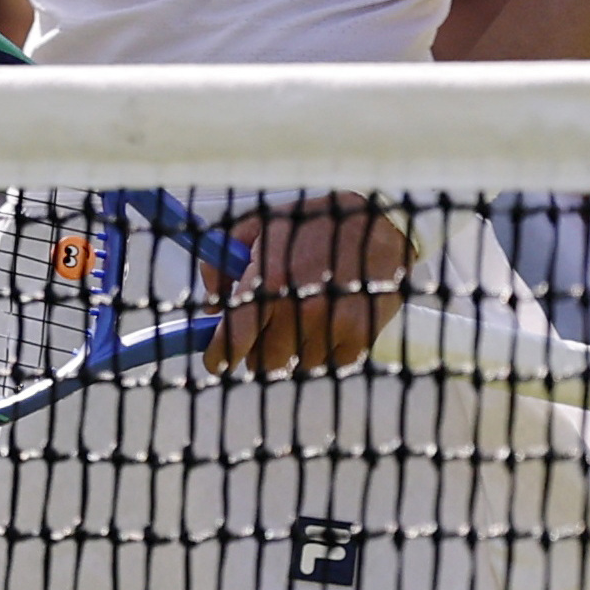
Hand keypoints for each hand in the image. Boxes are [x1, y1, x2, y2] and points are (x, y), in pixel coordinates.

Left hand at [198, 195, 410, 378]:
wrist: (379, 222)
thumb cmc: (313, 223)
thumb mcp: (259, 225)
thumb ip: (222, 263)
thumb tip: (211, 307)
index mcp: (267, 282)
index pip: (232, 339)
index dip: (219, 356)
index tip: (216, 360)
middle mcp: (297, 309)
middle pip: (263, 363)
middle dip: (259, 350)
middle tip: (268, 331)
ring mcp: (330, 326)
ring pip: (296, 367)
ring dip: (294, 351)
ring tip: (305, 319)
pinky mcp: (359, 336)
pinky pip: (329, 365)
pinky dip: (325, 351)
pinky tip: (329, 323)